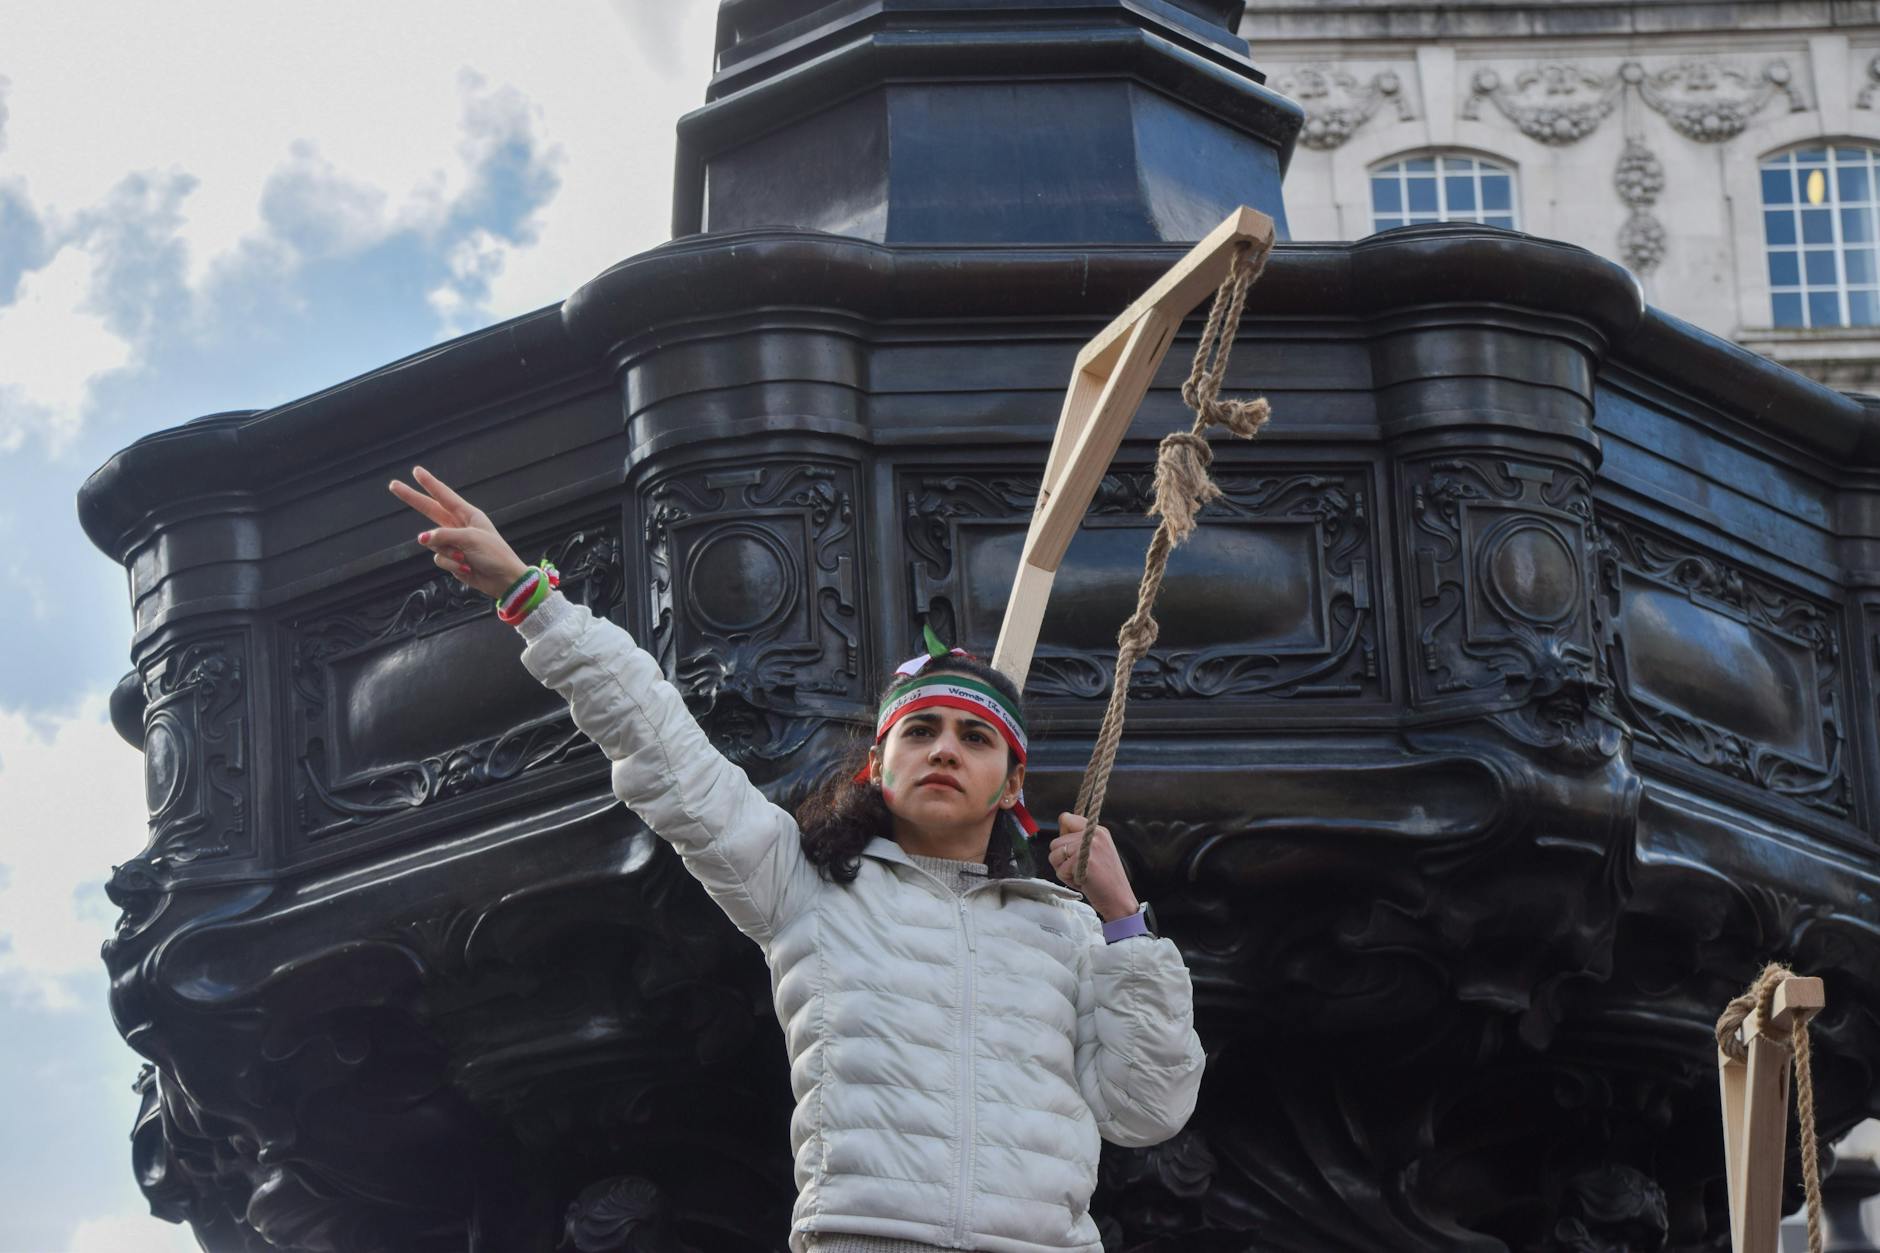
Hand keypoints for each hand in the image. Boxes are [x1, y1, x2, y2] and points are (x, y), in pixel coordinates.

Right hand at [387, 466, 530, 599]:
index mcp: (468, 515)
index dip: (429, 483)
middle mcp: (459, 526)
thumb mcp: (470, 539)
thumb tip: (422, 538)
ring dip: (448, 552)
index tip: (416, 470)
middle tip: (393, 485)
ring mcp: (454, 542)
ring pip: (433, 542)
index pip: (444, 495)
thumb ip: (444, 535)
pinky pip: (440, 559)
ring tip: (466, 558)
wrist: (504, 580)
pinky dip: (452, 564)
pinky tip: (467, 568)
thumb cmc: (494, 554)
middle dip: (411, 498)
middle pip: (429, 509)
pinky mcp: (452, 559)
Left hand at [1049, 813, 1139, 922]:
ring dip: (1063, 869)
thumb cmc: (1105, 880)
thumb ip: (1080, 839)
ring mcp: (1089, 845)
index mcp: (1099, 830)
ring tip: (1081, 874)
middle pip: (1056, 841)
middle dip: (1062, 859)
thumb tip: (1060, 828)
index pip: (1066, 818)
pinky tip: (1083, 881)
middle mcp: (1094, 833)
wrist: (1119, 899)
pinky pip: (1060, 869)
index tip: (1073, 850)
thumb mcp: (1098, 851)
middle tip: (1080, 869)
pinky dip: (1067, 880)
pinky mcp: (1083, 859)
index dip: (1063, 836)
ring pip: (1054, 854)